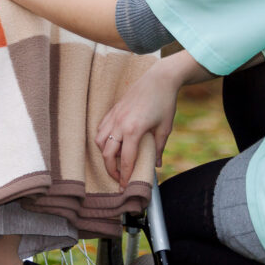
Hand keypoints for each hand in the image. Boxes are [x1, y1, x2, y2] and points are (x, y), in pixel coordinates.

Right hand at [95, 60, 182, 188]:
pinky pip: (100, 129)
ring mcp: (114, 116)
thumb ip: (158, 148)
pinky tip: (112, 143)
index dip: (125, 176)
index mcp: (134, 130)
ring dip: (104, 154)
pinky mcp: (112, 110)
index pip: (125, 160)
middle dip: (111, 170)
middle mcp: (120, 124)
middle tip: (118, 178)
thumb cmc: (165, 102)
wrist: (159, 78)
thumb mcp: (165, 128)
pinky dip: (103, 139)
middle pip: (107, 154)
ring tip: (115, 159)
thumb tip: (156, 165)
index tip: (125, 186)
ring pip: (99, 141)